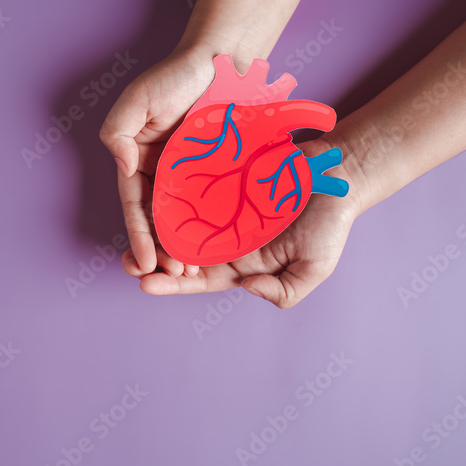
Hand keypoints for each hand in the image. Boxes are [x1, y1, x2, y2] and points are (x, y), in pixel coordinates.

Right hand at [99, 43, 221, 276]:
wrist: (224, 59)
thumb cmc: (177, 75)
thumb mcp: (136, 101)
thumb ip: (118, 134)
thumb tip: (124, 168)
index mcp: (140, 161)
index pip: (135, 206)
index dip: (138, 236)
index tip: (144, 262)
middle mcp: (164, 173)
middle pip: (159, 220)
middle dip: (161, 250)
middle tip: (173, 273)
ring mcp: (193, 175)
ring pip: (186, 220)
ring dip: (185, 247)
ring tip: (192, 271)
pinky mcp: (221, 173)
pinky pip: (215, 205)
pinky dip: (212, 229)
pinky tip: (216, 248)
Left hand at [123, 138, 361, 307]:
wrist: (338, 174)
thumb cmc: (329, 224)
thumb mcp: (313, 268)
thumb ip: (283, 291)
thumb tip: (248, 288)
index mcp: (239, 263)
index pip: (198, 279)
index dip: (172, 283)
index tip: (146, 284)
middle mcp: (222, 237)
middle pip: (179, 253)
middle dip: (151, 260)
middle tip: (128, 263)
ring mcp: (219, 207)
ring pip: (177, 222)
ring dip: (152, 231)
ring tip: (129, 237)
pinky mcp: (220, 178)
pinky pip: (189, 187)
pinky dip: (169, 195)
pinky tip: (148, 197)